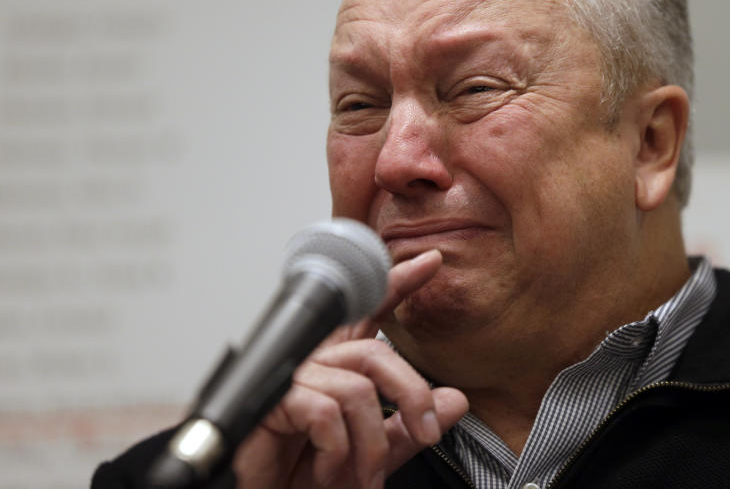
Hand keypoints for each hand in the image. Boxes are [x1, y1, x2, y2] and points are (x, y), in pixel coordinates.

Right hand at [231, 249, 468, 488]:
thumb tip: (457, 401)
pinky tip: (328, 469)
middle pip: (376, 354)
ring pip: (357, 389)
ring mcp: (292, 379)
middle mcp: (315, 365)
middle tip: (430, 431)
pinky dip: (338, 450)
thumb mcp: (368, 453)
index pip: (369, 316)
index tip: (430, 262)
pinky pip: (325, 412)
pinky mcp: (272, 401)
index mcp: (337, 369)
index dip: (397, 285)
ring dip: (372, 444)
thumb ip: (409, 427)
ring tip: (365, 476)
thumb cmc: (300, 477)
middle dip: (412, 394)